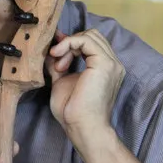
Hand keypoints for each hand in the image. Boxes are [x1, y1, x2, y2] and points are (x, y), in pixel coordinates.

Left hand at [46, 28, 124, 151]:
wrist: (82, 127)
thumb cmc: (73, 111)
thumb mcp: (62, 81)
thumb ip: (59, 64)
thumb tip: (50, 51)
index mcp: (105, 68)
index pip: (91, 43)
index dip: (71, 43)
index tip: (54, 53)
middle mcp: (112, 63)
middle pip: (92, 35)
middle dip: (70, 44)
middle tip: (57, 65)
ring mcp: (111, 63)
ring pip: (89, 35)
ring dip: (68, 46)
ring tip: (59, 67)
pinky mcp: (104, 63)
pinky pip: (85, 40)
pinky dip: (68, 44)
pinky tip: (59, 58)